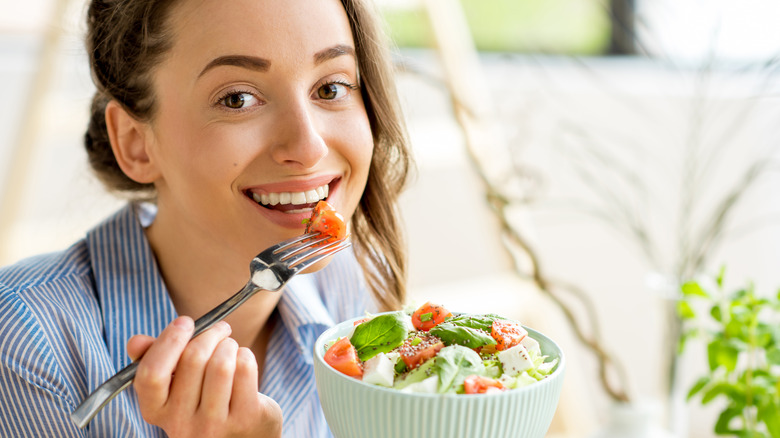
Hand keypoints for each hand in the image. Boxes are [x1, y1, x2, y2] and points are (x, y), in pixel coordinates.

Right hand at [126, 317, 282, 437]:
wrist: (243, 429)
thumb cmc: (204, 396)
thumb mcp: (175, 381)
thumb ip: (154, 358)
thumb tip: (135, 342)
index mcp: (155, 410)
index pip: (151, 373)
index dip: (169, 341)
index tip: (185, 322)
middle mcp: (181, 423)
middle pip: (193, 359)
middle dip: (210, 333)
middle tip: (220, 328)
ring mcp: (213, 425)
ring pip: (221, 364)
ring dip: (229, 344)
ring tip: (230, 347)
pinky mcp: (245, 419)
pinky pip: (245, 369)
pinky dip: (246, 355)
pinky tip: (242, 361)